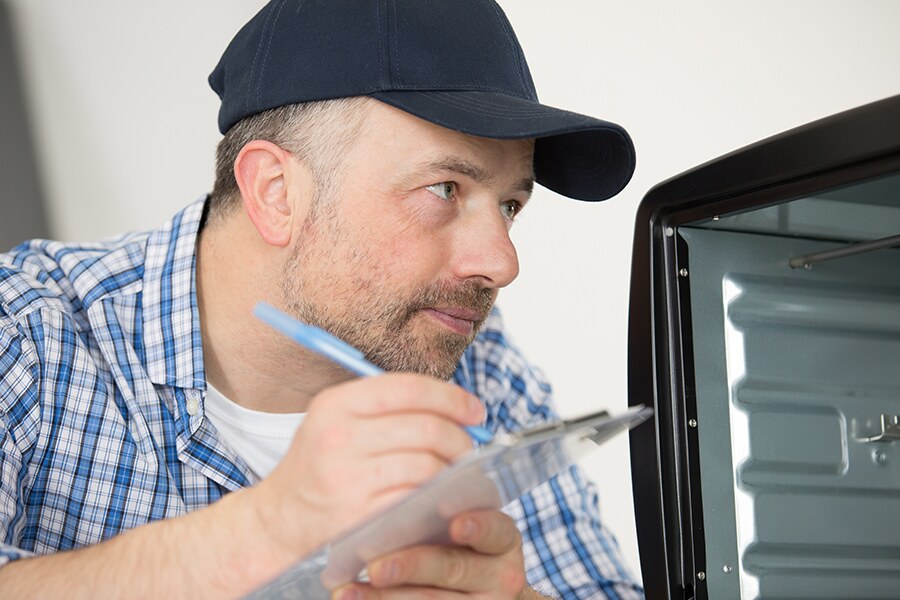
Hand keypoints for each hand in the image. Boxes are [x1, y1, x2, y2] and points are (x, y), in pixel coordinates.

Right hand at [254, 373, 485, 557]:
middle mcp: (339, 436)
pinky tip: (442, 497)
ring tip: (458, 474)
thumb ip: (387, 407)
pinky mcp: (359, 516)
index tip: (475, 411)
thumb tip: (455, 406)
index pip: (409, 388)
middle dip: (461, 437)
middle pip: (426, 427)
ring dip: (455, 471)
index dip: (452, 397)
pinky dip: (439, 497)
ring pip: (428, 464)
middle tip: (470, 448)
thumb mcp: (336, 421)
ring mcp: (348, 478)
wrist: (278, 521)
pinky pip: (417, 499)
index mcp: (336, 404)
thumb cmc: (320, 468)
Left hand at [333, 509, 526, 598]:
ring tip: (349, 590)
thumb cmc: (462, 546)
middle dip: (412, 567)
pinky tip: (354, 598)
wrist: (481, 593)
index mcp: (503, 540)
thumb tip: (394, 503)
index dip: (477, 526)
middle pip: (453, 569)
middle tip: (376, 566)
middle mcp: (500, 577)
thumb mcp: (468, 529)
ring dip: (385, 597)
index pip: (494, 530)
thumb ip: (443, 514)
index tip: (454, 523)